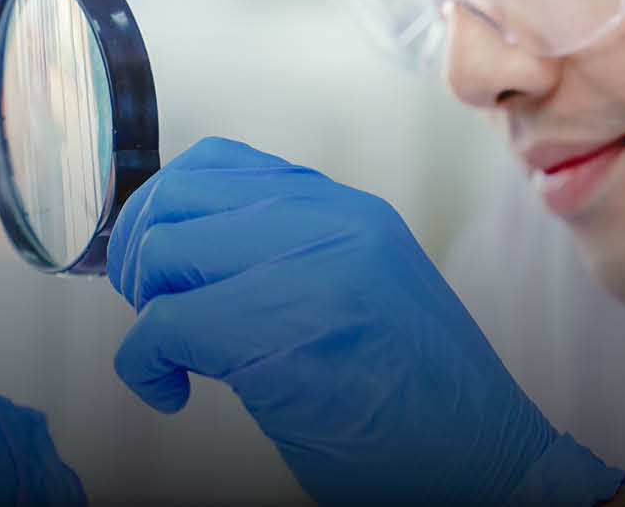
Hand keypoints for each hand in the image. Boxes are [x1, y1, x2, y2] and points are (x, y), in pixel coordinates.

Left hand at [106, 137, 624, 504]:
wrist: (485, 464)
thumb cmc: (418, 401)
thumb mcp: (359, 290)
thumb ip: (287, 252)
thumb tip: (184, 249)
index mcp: (344, 210)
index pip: (219, 161)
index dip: (166, 208)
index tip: (160, 262)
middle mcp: (328, 221)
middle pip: (178, 195)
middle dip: (139, 254)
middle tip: (150, 307)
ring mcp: (309, 269)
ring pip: (163, 253)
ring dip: (144, 310)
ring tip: (172, 353)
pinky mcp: (280, 332)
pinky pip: (163, 327)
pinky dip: (144, 367)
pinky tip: (171, 392)